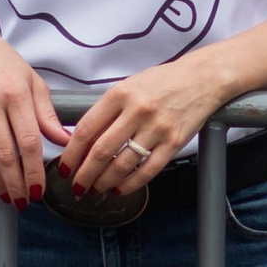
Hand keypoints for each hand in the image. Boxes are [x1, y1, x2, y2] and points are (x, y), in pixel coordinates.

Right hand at [0, 18, 68, 201]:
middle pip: (4, 154)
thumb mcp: (31, 81)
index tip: (39, 190)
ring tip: (6, 196)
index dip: (34, 170)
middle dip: (15, 184)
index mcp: (16, 94)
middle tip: (22, 201)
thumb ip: (47, 113)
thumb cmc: (2, 63)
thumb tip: (65, 140)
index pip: (29, 141)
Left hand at [59, 50, 231, 194]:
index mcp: (120, 94)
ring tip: (96, 188)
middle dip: (84, 174)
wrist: (202, 78)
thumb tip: (82, 141)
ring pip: (123, 164)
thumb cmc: (162, 82)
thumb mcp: (129, 86)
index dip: (72, 153)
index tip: (65, 167)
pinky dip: (130, 184)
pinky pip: (148, 170)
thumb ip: (107, 110)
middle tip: (76, 186)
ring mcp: (157, 127)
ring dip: (105, 182)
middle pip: (102, 151)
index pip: (86, 129)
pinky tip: (120, 188)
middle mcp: (138, 110)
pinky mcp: (174, 142)